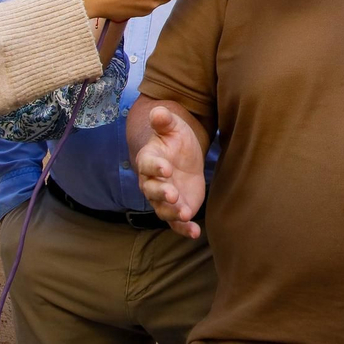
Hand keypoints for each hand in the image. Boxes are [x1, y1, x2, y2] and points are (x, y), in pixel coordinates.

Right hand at [134, 106, 205, 238]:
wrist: (182, 156)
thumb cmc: (175, 139)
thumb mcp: (172, 127)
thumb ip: (164, 121)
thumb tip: (158, 110)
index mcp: (150, 160)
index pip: (148, 165)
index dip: (156, 168)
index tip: (166, 168)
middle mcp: (153, 182)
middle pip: (152, 191)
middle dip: (162, 193)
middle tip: (173, 194)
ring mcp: (164, 198)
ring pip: (163, 209)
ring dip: (173, 213)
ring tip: (185, 213)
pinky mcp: (177, 208)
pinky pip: (177, 222)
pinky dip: (185, 229)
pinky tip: (195, 233)